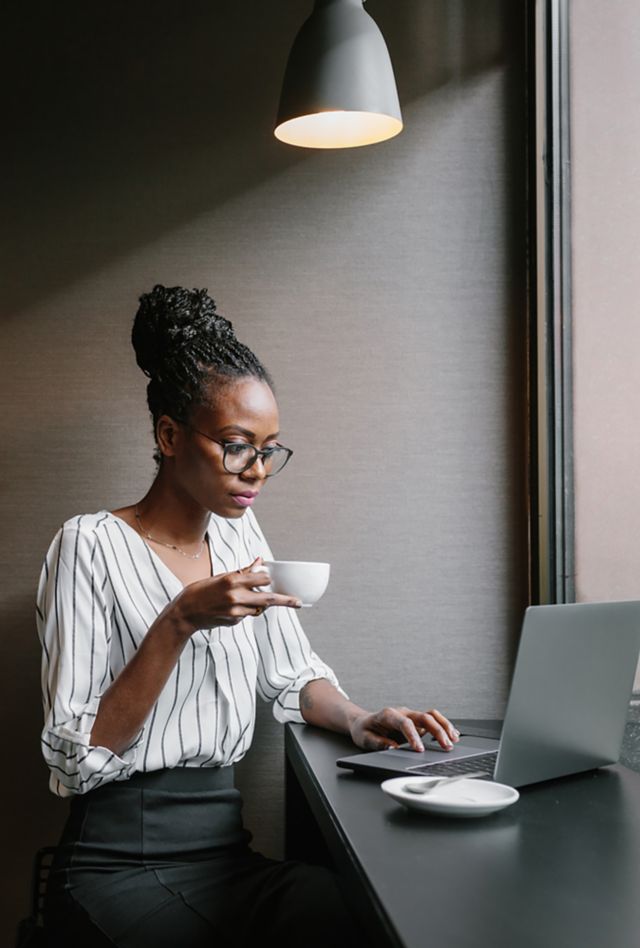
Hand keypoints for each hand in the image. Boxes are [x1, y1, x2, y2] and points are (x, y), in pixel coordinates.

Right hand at [174, 557, 301, 632]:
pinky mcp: (233, 622)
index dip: (265, 578)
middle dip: (285, 601)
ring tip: (240, 599)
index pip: (262, 579)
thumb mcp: (220, 577)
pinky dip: (243, 611)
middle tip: (299, 602)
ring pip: (258, 608)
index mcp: (233, 581)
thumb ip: (243, 572)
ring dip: (257, 604)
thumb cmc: (200, 591)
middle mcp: (236, 597)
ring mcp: (235, 612)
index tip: (266, 578)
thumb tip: (260, 561)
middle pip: (268, 599)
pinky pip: (246, 615)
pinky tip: (228, 609)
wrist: (184, 613)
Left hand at [349, 706, 459, 752]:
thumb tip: (393, 748)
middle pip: (423, 717)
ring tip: (454, 740)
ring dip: (444, 726)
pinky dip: (443, 725)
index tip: (419, 750)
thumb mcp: (364, 738)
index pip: (404, 723)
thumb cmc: (363, 730)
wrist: (363, 721)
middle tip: (446, 746)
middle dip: (437, 731)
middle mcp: (402, 712)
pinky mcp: (416, 720)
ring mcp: (410, 715)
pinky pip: (432, 719)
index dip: (413, 736)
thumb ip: (378, 743)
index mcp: (388, 714)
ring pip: (431, 715)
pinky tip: (452, 735)